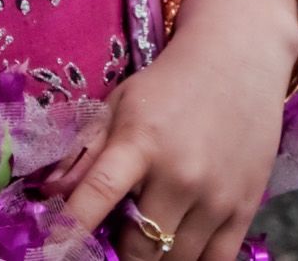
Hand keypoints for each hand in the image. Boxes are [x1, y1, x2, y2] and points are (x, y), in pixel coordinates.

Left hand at [63, 0, 294, 260]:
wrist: (240, 56)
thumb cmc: (172, 82)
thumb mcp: (122, 102)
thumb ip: (86, 149)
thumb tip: (50, 195)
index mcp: (141, 140)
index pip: (97, 195)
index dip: (70, 230)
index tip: (50, 253)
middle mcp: (180, 173)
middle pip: (138, 249)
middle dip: (123, 248)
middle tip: (122, 230)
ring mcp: (217, 194)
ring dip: (158, 254)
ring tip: (155, 229)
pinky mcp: (246, 205)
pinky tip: (183, 243)